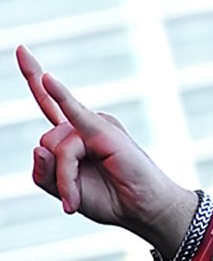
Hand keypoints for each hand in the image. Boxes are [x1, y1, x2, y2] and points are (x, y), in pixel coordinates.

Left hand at [17, 45, 194, 247]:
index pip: (48, 102)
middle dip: (54, 175)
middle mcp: (86, 124)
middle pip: (46, 140)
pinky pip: (76, 114)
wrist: (143, 211)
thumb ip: (45, 174)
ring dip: (64, 180)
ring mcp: (97, 125)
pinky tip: (48, 79)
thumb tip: (37, 148)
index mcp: (76, 134)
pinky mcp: (106, 132)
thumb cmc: (110, 198)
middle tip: (72, 199)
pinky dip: (61, 97)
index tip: (21, 49)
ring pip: (56, 147)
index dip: (33, 77)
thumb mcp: (66, 192)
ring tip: (77, 199)